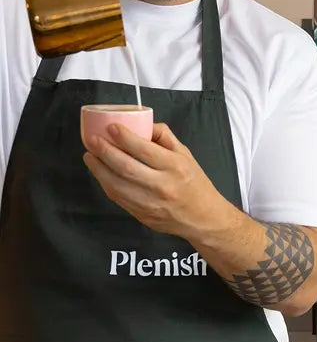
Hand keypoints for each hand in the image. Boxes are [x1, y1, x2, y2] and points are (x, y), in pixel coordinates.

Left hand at [83, 123, 221, 237]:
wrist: (202, 217)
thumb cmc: (194, 182)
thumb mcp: (186, 154)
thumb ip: (165, 137)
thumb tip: (144, 124)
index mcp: (174, 166)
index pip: (145, 149)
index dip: (125, 137)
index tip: (111, 127)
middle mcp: (161, 185)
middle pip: (126, 167)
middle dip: (105, 152)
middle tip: (92, 140)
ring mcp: (149, 203)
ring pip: (116, 185)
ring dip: (99, 169)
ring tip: (90, 155)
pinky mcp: (141, 215)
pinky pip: (118, 198)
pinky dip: (106, 183)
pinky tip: (100, 173)